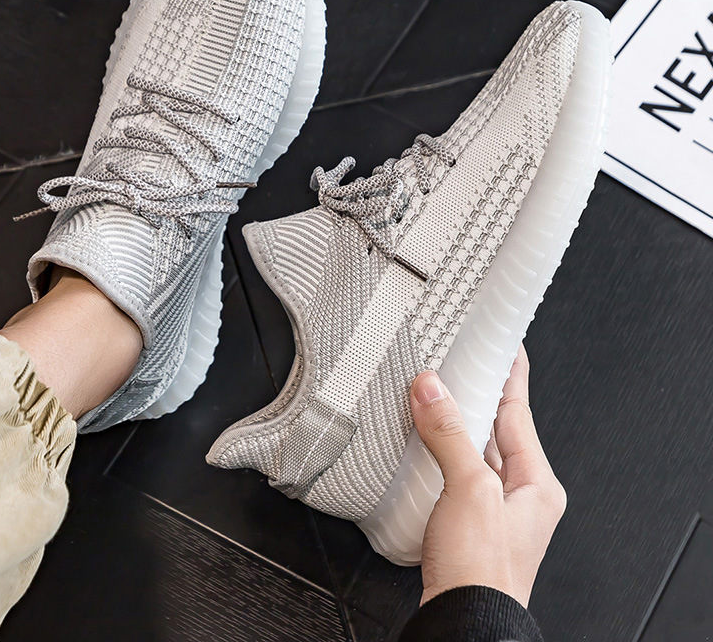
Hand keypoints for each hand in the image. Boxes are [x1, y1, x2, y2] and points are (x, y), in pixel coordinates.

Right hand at [410, 345, 565, 608]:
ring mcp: (492, 510)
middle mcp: (519, 496)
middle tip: (462, 363)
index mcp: (537, 484)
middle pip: (496, 430)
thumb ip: (449, 435)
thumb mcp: (470, 489)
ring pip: (472, 452)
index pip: (520, 412)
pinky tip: (424, 446)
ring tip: (437, 396)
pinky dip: (439, 453)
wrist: (465, 624)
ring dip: (453, 425)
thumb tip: (433, 389)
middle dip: (477, 397)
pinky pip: (454, 473)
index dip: (511, 376)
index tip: (506, 346)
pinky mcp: (467, 523)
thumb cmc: (482, 573)